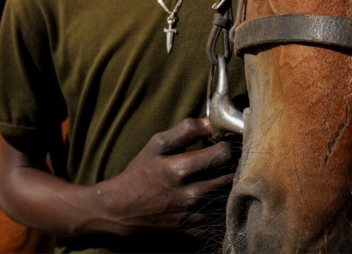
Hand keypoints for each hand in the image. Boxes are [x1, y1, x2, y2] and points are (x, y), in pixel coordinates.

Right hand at [95, 117, 237, 235]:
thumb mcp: (156, 145)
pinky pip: (218, 217)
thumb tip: (210, 122)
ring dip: (226, 187)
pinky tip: (210, 198)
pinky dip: (218, 207)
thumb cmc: (139, 173)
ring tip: (218, 178)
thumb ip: (185, 131)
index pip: (222, 154)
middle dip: (230, 167)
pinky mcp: (193, 229)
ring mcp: (192, 215)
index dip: (226, 146)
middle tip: (226, 161)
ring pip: (226, 198)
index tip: (224, 144)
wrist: (121, 209)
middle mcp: (190, 194)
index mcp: (179, 169)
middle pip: (229, 177)